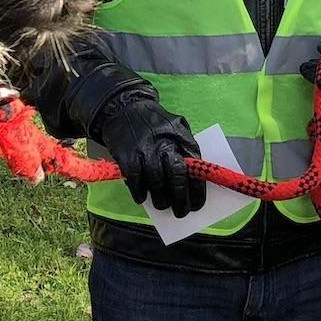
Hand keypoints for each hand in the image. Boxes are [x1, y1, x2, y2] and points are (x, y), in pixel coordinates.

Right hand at [91, 90, 206, 216]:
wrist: (123, 107)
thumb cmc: (153, 122)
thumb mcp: (176, 126)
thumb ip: (184, 148)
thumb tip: (194, 181)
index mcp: (180, 136)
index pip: (195, 167)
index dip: (197, 189)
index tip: (197, 205)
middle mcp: (164, 142)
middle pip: (177, 176)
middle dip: (180, 199)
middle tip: (181, 212)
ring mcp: (145, 149)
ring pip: (156, 182)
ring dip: (160, 199)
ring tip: (163, 206)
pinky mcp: (127, 155)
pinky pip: (136, 180)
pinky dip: (139, 192)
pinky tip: (142, 197)